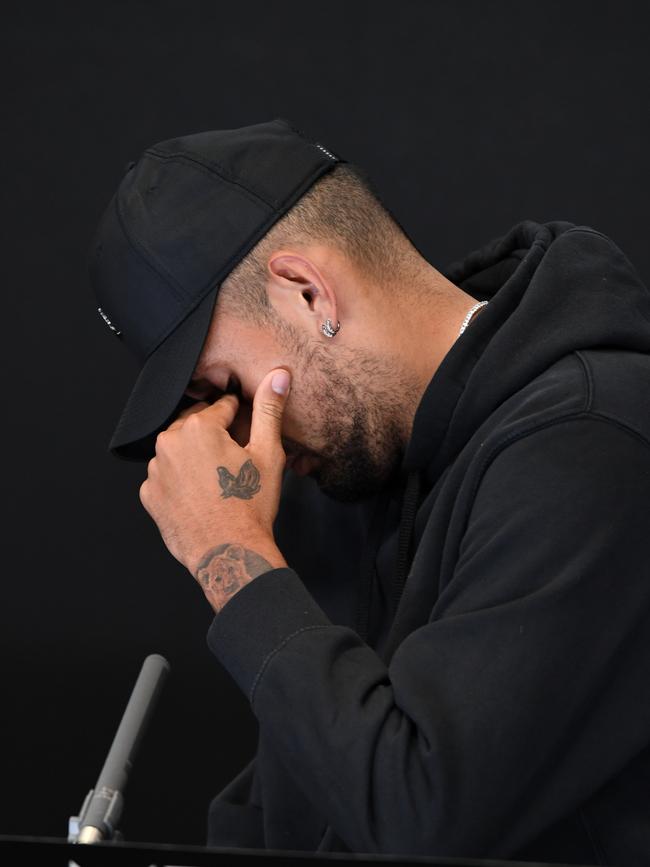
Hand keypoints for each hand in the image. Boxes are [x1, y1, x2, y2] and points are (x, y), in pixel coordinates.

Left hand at [139, 368, 290, 611]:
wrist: (229, 553)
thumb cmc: (250, 506)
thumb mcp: (267, 454)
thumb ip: (269, 410)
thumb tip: (279, 376)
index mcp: (198, 427)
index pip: (223, 407)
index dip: (240, 418)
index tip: (247, 433)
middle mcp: (169, 443)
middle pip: (196, 425)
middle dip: (215, 435)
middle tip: (236, 458)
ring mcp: (155, 471)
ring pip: (179, 450)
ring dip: (196, 456)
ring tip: (219, 479)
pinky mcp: (149, 495)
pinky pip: (166, 477)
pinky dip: (181, 480)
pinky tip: (202, 495)